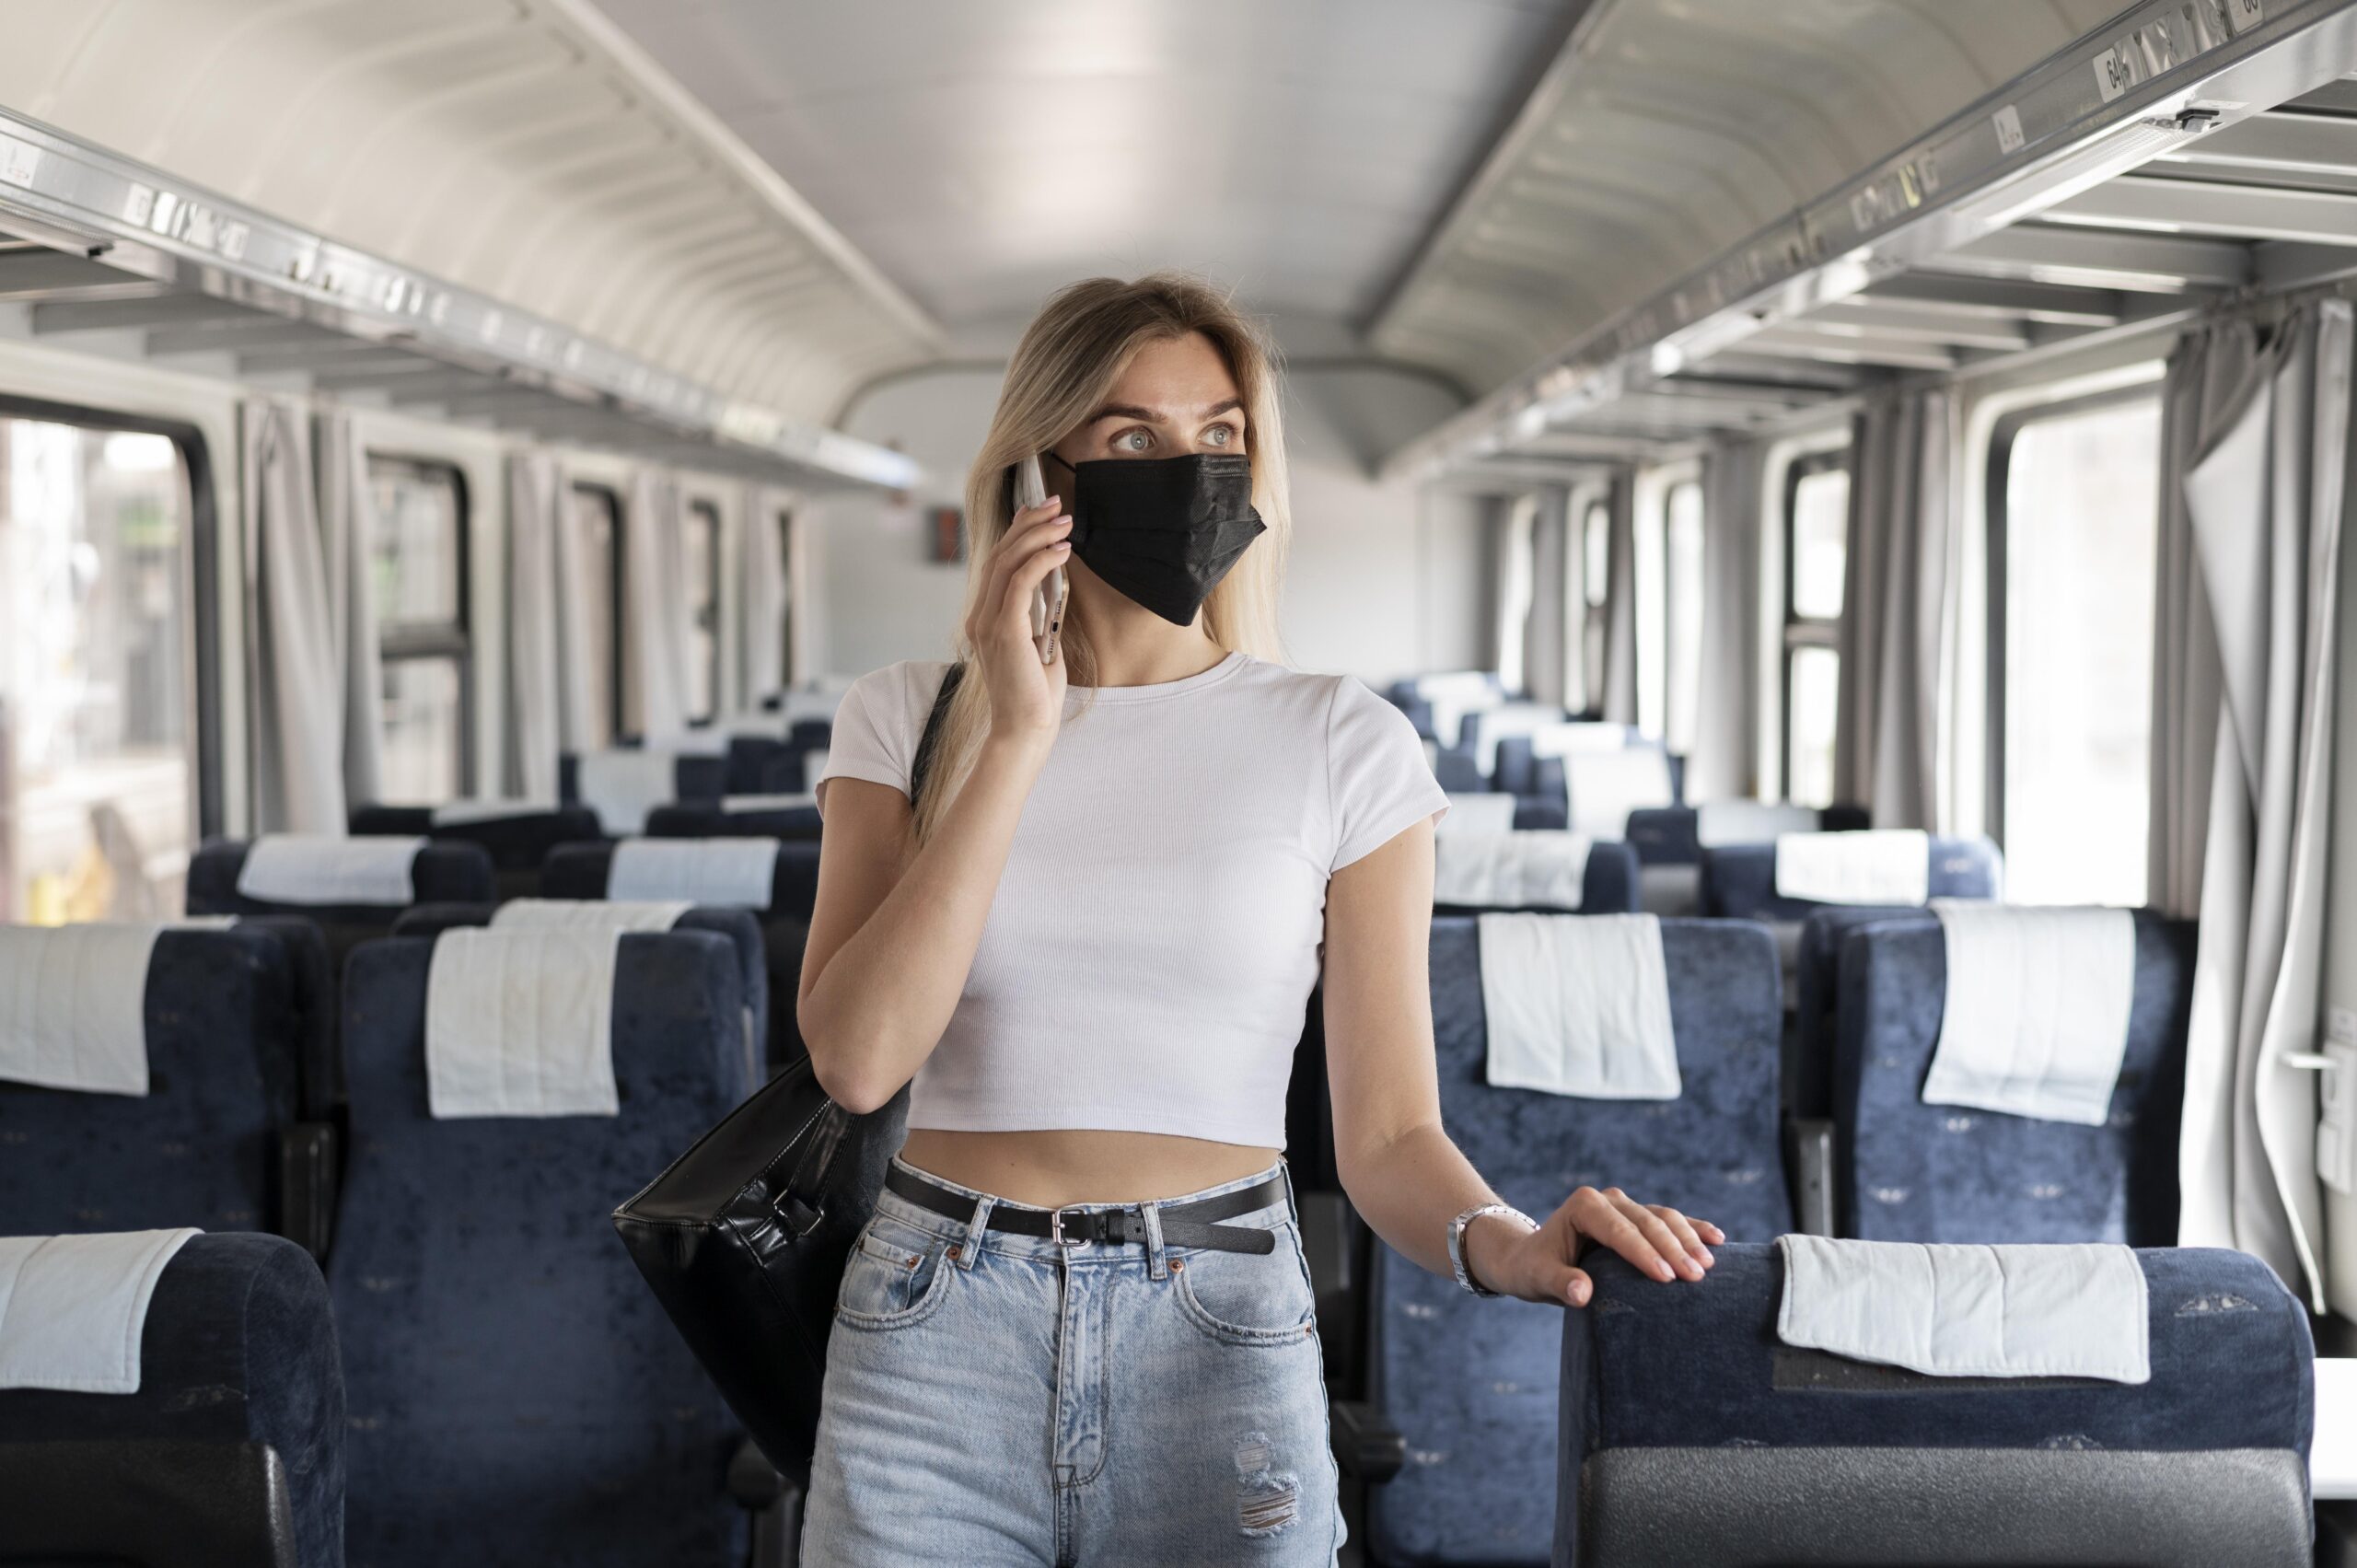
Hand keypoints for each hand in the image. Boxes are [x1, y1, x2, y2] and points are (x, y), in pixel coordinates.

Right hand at [966, 495, 1071, 749]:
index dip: (1017, 532)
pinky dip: (1041, 561)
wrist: (1026, 729)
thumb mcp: (1039, 643)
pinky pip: (1019, 583)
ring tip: (1065, 522)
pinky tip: (1062, 551)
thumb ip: (1038, 613)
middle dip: (1029, 524)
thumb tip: (1054, 581)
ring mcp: (987, 623)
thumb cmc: (1036, 694)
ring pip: (1007, 562)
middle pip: (1000, 554)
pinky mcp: (1003, 630)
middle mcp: (979, 616)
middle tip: (1057, 505)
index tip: (1040, 511)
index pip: (997, 563)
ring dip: (1038, 536)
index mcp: (985, 619)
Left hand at [1464, 1186, 1721, 1307]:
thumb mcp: (1539, 1279)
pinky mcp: (1638, 1216)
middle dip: (1673, 1248)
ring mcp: (1625, 1205)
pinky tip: (1718, 1239)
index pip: (1619, 1230)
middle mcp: (1607, 1199)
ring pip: (1664, 1217)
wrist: (1532, 1257)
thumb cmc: (1534, 1269)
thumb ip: (1560, 1284)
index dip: (1644, 1253)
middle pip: (1647, 1221)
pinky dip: (1693, 1228)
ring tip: (1707, 1266)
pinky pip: (1670, 1219)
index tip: (1667, 1278)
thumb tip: (1582, 1293)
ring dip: (1688, 1239)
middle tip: (1695, 1277)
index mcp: (1584, 1206)